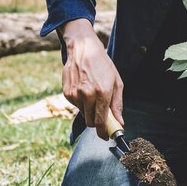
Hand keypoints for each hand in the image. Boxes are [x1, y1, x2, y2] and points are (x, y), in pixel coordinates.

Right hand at [60, 18, 123, 139]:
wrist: (83, 49)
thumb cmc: (103, 65)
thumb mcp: (117, 83)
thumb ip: (117, 104)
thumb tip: (120, 122)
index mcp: (102, 93)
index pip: (101, 121)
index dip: (103, 132)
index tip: (106, 136)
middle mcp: (87, 95)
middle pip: (90, 122)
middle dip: (97, 122)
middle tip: (103, 117)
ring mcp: (74, 94)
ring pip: (83, 114)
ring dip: (89, 111)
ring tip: (94, 95)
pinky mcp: (66, 93)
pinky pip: (76, 106)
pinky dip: (81, 103)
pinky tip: (85, 90)